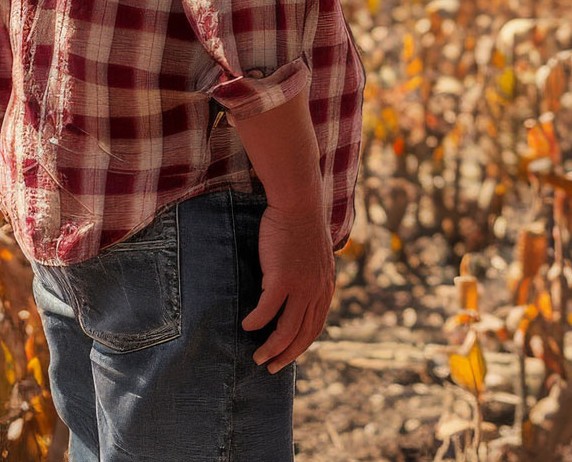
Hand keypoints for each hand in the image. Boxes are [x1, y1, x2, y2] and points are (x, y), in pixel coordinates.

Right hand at [240, 200, 335, 373]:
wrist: (299, 204)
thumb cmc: (302, 227)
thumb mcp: (314, 258)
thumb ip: (310, 278)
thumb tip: (295, 294)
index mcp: (326, 288)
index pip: (316, 326)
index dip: (301, 345)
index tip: (287, 356)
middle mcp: (317, 291)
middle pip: (303, 334)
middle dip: (286, 355)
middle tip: (270, 367)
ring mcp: (301, 286)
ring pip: (286, 329)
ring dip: (271, 348)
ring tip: (257, 358)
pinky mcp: (282, 278)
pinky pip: (267, 311)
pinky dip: (256, 323)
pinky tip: (245, 326)